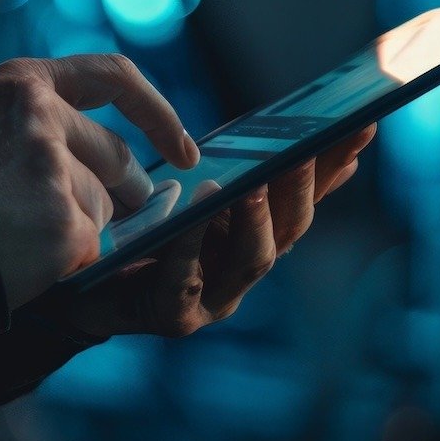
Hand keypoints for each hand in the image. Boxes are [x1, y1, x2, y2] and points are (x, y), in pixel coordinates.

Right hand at [0, 55, 199, 308]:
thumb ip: (36, 129)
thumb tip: (123, 170)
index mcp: (19, 83)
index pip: (114, 77)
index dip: (156, 111)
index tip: (182, 146)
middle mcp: (41, 115)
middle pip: (114, 157)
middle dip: (125, 191)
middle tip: (115, 216)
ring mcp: (54, 170)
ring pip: (101, 208)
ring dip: (75, 230)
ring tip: (17, 239)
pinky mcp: (63, 224)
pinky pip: (88, 247)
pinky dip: (63, 262)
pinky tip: (20, 261)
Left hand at [36, 124, 376, 337]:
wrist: (80, 287)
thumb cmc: (143, 234)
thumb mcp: (194, 192)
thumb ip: (247, 172)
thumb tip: (311, 141)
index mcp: (255, 233)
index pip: (307, 194)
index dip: (336, 163)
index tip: (360, 123)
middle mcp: (244, 268)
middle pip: (289, 228)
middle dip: (301, 188)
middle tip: (303, 149)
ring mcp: (214, 298)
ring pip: (252, 260)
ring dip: (256, 221)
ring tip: (255, 184)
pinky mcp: (174, 317)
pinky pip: (186, 282)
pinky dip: (193, 247)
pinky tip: (195, 216)